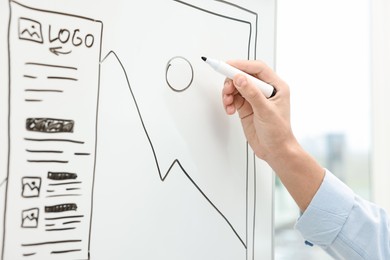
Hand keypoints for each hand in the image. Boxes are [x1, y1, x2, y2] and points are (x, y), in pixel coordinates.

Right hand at [222, 60, 324, 210]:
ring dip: (228, 92)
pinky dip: (228, 102)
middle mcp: (265, 90)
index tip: (227, 66)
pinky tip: (230, 110)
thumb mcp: (266, 111)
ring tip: (228, 102)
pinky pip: (233, 98)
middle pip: (244, 75)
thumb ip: (252, 93)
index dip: (241, 65)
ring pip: (236, 86)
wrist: (275, 151)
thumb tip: (240, 78)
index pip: (257, 68)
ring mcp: (254, 98)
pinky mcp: (246, 106)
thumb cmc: (278, 133)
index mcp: (276, 86)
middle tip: (226, 89)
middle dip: (232, 80)